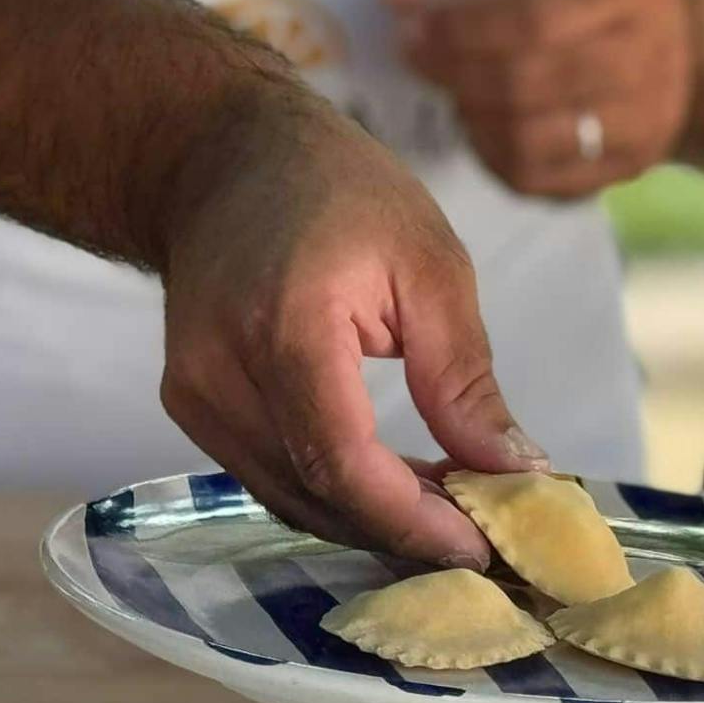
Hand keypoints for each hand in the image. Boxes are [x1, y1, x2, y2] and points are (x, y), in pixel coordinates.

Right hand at [156, 96, 548, 562]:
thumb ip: (463, 378)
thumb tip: (514, 472)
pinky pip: (268, 476)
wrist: (216, 158)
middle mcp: (221, 372)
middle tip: (484, 535)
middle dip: (403, 529)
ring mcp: (193, 395)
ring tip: (446, 510)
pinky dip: (333, 492)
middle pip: (316, 494)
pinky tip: (391, 484)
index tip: (482, 544)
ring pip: (290, 498)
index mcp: (285, 325)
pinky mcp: (189, 407)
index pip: (342, 461)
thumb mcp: (428, 263)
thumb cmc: (334, 189)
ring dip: (371, 518)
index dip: (412, 520)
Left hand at [385, 0, 695, 197]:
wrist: (688, 15)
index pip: (534, 18)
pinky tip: (482, 117)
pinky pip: (534, 180)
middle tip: (415, 49)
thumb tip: (404, 3)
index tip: (411, 17)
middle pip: (522, 84)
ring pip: (523, 142)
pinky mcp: (625, 166)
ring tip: (454, 81)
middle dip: (449, 69)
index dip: (459, 26)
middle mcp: (646, 57)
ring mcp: (642, 122)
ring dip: (466, 113)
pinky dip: (488, 153)